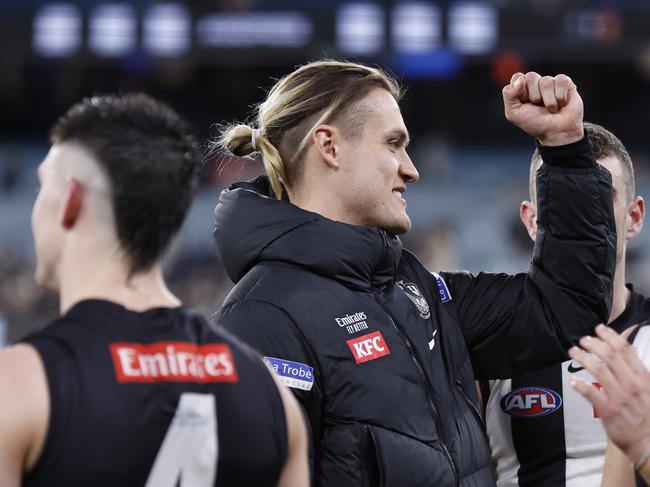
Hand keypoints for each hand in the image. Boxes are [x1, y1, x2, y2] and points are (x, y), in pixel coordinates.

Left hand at [503, 72, 582, 145]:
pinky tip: (561, 103)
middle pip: (531, 76)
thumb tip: (520, 79)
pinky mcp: (566, 83)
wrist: (557, 133)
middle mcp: (535, 83)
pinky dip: (560, 95)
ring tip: (551, 109)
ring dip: (549, 100)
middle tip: (538, 106)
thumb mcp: (514, 114)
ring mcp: (551, 82)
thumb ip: (509, 95)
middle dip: (534, 96)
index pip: (517, 77)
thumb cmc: (535, 124)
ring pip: (546, 80)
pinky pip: (561, 80)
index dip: (520, 89)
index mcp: (521, 89)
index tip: (525, 101)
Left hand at [569, 325, 649, 465]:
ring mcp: (620, 397)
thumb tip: (630, 348)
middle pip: (610, 356)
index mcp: (642, 377)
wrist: (645, 439)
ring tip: (573, 352)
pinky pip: (592, 394)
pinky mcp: (608, 410)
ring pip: (598, 370)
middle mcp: (632, 384)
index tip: (599, 329)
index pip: (626, 350)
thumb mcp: (647, 386)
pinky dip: (581, 385)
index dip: (611, 336)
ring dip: (584, 358)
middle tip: (583, 339)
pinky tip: (573, 380)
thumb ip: (637, 368)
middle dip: (594, 344)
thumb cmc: (644, 411)